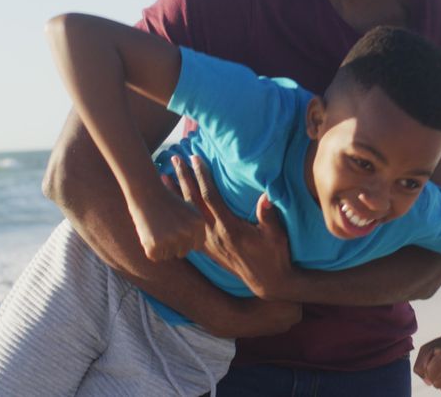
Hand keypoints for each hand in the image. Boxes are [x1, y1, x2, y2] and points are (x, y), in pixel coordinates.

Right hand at [127, 185, 205, 261]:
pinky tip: (148, 234)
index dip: (186, 242)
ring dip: (161, 248)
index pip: (196, 246)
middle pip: (182, 252)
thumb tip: (198, 249)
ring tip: (155, 230)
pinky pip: (155, 257)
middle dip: (173, 245)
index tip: (176, 234)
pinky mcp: (155, 245)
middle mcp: (187, 232)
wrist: (146, 191)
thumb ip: (195, 227)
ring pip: (168, 255)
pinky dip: (150, 249)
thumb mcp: (188, 209)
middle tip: (162, 230)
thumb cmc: (166, 199)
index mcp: (198, 223)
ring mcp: (172, 239)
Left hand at [165, 155, 294, 298]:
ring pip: (187, 214)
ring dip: (176, 195)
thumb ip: (268, 216)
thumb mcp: (276, 235)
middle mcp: (215, 234)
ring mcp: (209, 243)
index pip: (210, 196)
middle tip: (175, 159)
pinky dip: (179, 214)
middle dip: (184, 178)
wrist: (267, 282)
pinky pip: (187, 228)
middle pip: (193, 202)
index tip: (195, 158)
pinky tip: (172, 207)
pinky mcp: (208, 250)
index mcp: (230, 227)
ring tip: (164, 178)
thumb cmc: (274, 255)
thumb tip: (265, 196)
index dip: (202, 176)